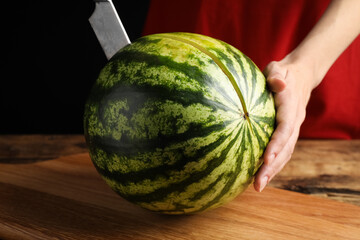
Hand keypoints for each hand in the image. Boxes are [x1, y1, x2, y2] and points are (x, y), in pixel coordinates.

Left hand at [253, 59, 312, 191]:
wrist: (301, 76)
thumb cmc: (283, 71)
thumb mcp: (278, 68)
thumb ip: (276, 75)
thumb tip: (278, 83)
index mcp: (291, 105)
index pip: (285, 127)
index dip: (277, 144)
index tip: (265, 158)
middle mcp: (295, 120)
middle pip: (286, 147)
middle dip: (273, 167)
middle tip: (258, 184)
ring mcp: (294, 128)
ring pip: (286, 153)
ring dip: (273, 170)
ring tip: (258, 186)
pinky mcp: (289, 132)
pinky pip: (283, 151)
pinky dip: (274, 164)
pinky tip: (261, 175)